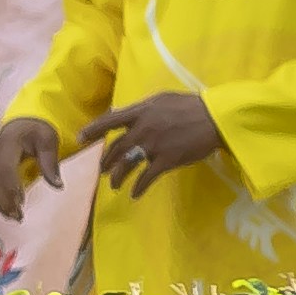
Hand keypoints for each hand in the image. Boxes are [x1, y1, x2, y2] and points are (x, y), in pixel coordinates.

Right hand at [0, 110, 69, 214]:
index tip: (22, 202)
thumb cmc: (37, 131)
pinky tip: (9, 210)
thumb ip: (50, 163)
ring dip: (1, 203)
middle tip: (19, 217)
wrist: (22, 122)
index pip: (5, 168)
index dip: (11, 187)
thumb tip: (58, 186)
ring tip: (15, 217)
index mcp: (7, 143)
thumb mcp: (48, 141)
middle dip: (5, 200)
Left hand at [89, 87, 228, 186]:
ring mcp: (153, 145)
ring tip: (114, 185)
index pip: (109, 121)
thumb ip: (141, 108)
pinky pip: (146, 178)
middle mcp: (142, 129)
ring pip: (126, 165)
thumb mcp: (162, 100)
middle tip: (102, 169)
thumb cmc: (190, 106)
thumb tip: (122, 112)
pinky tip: (135, 194)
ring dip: (117, 177)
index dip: (92, 130)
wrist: (214, 118)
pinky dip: (138, 188)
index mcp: (140, 112)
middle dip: (106, 161)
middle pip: (116, 148)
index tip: (80, 139)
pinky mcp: (166, 160)